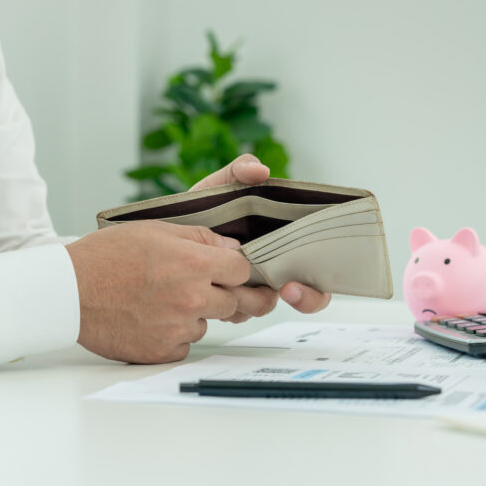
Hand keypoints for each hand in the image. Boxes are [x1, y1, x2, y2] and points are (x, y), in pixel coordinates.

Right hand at [69, 220, 251, 362]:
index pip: (244, 271)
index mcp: (194, 264)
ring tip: (162, 300)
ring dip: (195, 315)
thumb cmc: (106, 257)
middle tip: (221, 293)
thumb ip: (200, 238)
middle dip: (229, 295)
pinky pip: (185, 345)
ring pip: (207, 324)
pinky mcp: (163, 352)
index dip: (239, 269)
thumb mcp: (155, 230)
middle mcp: (192, 299)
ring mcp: (178, 328)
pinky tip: (152, 319)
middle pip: (237, 303)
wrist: (69, 292)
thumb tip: (230, 248)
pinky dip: (174, 335)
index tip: (232, 271)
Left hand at [190, 153, 332, 318]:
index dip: (316, 284)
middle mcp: (274, 268)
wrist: (167, 229)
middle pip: (306, 296)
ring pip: (267, 306)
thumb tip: (261, 171)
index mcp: (283, 242)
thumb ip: (240, 171)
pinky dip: (231, 309)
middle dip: (303, 298)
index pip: (319, 271)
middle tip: (287, 289)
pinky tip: (217, 296)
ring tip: (238, 291)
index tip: (299, 280)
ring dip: (256, 303)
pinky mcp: (228, 299)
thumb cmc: (201, 207)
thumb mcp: (221, 185)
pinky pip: (238, 314)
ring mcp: (252, 287)